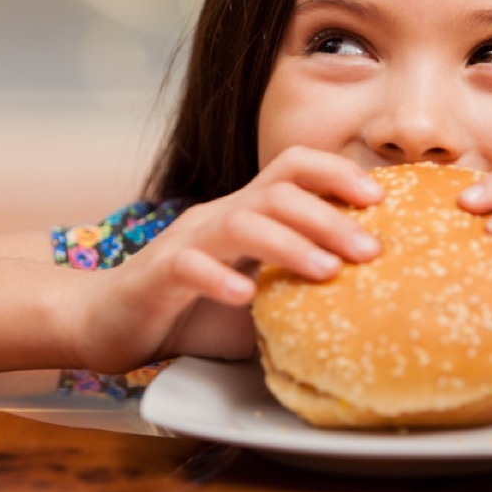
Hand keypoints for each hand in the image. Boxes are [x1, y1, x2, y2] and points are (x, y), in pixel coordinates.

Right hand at [73, 146, 383, 372]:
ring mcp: (187, 240)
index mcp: (246, 213)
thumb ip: (300, 292)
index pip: (294, 170)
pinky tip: (246, 298)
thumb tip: (370, 306)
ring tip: (328, 271)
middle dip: (331, 216)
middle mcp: (220, 216)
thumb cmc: (193, 311)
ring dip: (290, 243)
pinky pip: (189, 265)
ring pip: (242, 222)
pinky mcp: (158, 274)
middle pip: (279, 193)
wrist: (110, 322)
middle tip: (373, 250)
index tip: (382, 199)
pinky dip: (219, 278)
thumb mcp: (260, 298)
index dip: (338, 173)